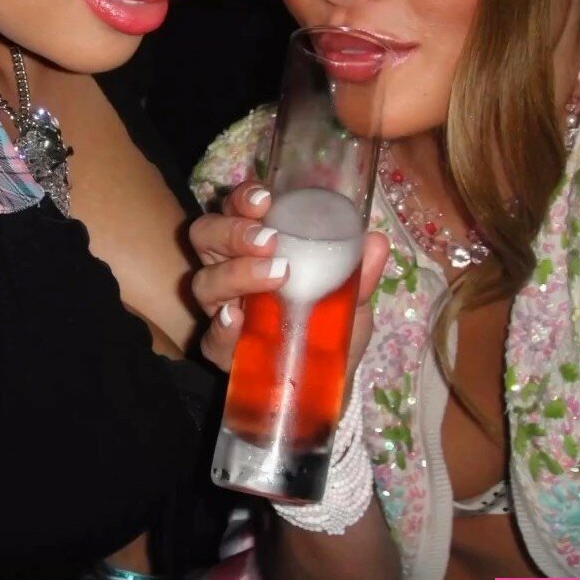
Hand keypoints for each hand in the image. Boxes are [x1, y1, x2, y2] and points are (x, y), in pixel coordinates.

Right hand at [190, 181, 388, 374]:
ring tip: (274, 276)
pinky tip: (237, 319)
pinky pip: (211, 338)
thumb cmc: (332, 327)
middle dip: (232, 230)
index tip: (266, 200)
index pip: (237, 209)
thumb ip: (359, 274)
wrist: (330, 382)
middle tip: (268, 240)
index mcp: (257, 247)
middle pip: (206, 235)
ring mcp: (222, 310)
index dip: (243, 198)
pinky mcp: (223, 352)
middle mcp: (231, 270)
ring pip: (204, 282)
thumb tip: (376, 242)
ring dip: (235, 273)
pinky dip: (222, 327)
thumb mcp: (352, 299)